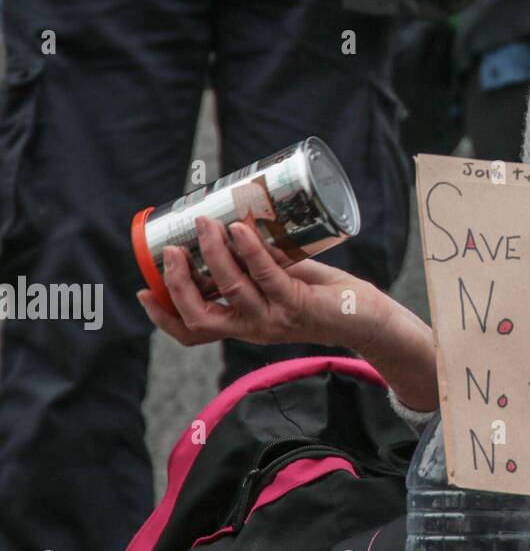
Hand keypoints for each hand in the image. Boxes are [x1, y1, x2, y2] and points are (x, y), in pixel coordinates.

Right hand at [137, 215, 377, 348]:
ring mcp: (274, 318)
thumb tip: (233, 218)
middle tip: (170, 249)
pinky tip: (241, 229)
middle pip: (200, 316)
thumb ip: (257, 260)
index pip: (193, 332)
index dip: (164, 316)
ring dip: (214, 255)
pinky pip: (267, 276)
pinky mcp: (297, 304)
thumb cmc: (321, 293)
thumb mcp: (280, 279)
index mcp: (243, 325)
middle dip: (178, 283)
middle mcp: (253, 327)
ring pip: (231, 290)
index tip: (144, 290)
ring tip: (206, 223)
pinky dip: (250, 251)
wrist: (365, 316)